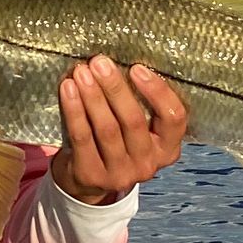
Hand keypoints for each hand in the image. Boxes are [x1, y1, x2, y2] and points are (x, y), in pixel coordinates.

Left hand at [51, 57, 187, 204]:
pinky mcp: (92, 175)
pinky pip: (82, 137)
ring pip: (107, 129)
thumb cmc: (116, 141)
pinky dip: (74, 110)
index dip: (157, 92)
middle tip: (100, 62)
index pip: (174, 118)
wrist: (87, 181)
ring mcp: (121, 173)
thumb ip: (139, 105)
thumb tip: (120, 61)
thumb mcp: (138, 131)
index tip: (137, 68)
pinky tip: (68, 89)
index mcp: (167, 148)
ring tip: (81, 72)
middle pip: (133, 121)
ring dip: (93, 96)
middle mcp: (148, 164)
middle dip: (115, 88)